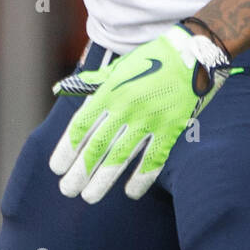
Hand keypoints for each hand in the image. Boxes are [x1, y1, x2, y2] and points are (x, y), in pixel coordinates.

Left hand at [48, 25, 237, 202]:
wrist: (192, 53)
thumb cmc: (152, 59)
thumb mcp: (119, 67)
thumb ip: (93, 82)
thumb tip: (61, 88)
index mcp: (110, 90)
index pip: (81, 126)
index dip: (67, 149)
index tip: (58, 166)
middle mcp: (125, 107)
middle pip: (96, 146)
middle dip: (80, 171)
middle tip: (68, 189)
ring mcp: (149, 119)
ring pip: (120, 157)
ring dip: (103, 180)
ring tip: (90, 196)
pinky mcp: (171, 128)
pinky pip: (153, 159)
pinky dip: (141, 178)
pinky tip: (131, 191)